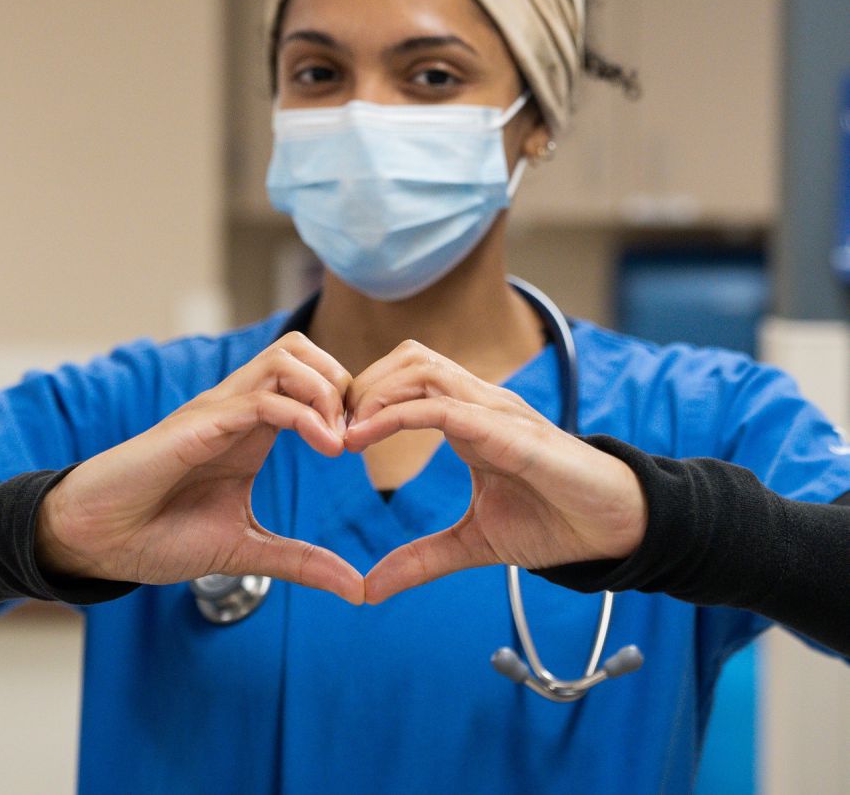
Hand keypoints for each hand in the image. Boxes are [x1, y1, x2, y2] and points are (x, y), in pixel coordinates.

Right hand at [36, 332, 365, 604]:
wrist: (98, 541)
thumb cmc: (158, 537)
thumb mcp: (246, 550)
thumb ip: (301, 562)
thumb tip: (357, 589)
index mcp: (251, 429)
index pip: (310, 379)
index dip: (349, 402)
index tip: (367, 449)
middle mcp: (237, 409)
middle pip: (302, 350)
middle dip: (343, 382)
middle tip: (357, 436)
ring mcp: (217, 411)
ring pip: (286, 357)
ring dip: (327, 390)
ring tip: (341, 441)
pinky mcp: (198, 424)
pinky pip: (261, 398)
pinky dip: (303, 414)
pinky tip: (325, 447)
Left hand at [343, 340, 648, 604]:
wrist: (617, 531)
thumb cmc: (555, 523)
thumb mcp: (473, 545)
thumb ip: (421, 560)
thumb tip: (369, 589)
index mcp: (469, 418)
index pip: (406, 378)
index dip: (365, 398)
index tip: (330, 435)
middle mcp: (480, 402)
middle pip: (407, 357)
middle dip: (362, 385)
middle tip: (329, 428)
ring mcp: (496, 410)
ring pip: (422, 366)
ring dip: (375, 392)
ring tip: (344, 432)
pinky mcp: (509, 430)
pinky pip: (444, 405)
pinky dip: (398, 414)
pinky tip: (365, 437)